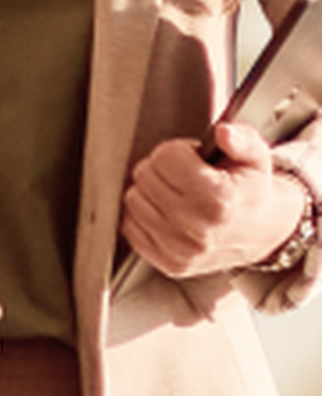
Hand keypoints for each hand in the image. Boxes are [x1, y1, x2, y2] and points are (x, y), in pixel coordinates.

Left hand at [122, 121, 313, 280]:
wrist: (265, 234)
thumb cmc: (253, 191)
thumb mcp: (257, 158)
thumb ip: (242, 139)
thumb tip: (224, 132)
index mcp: (218, 199)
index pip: (165, 157)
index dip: (178, 150)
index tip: (191, 156)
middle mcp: (196, 227)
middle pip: (145, 176)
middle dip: (161, 168)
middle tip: (183, 174)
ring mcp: (180, 249)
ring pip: (133, 200)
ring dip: (149, 191)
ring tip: (175, 192)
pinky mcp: (168, 263)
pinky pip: (130, 228)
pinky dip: (143, 215)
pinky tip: (166, 211)